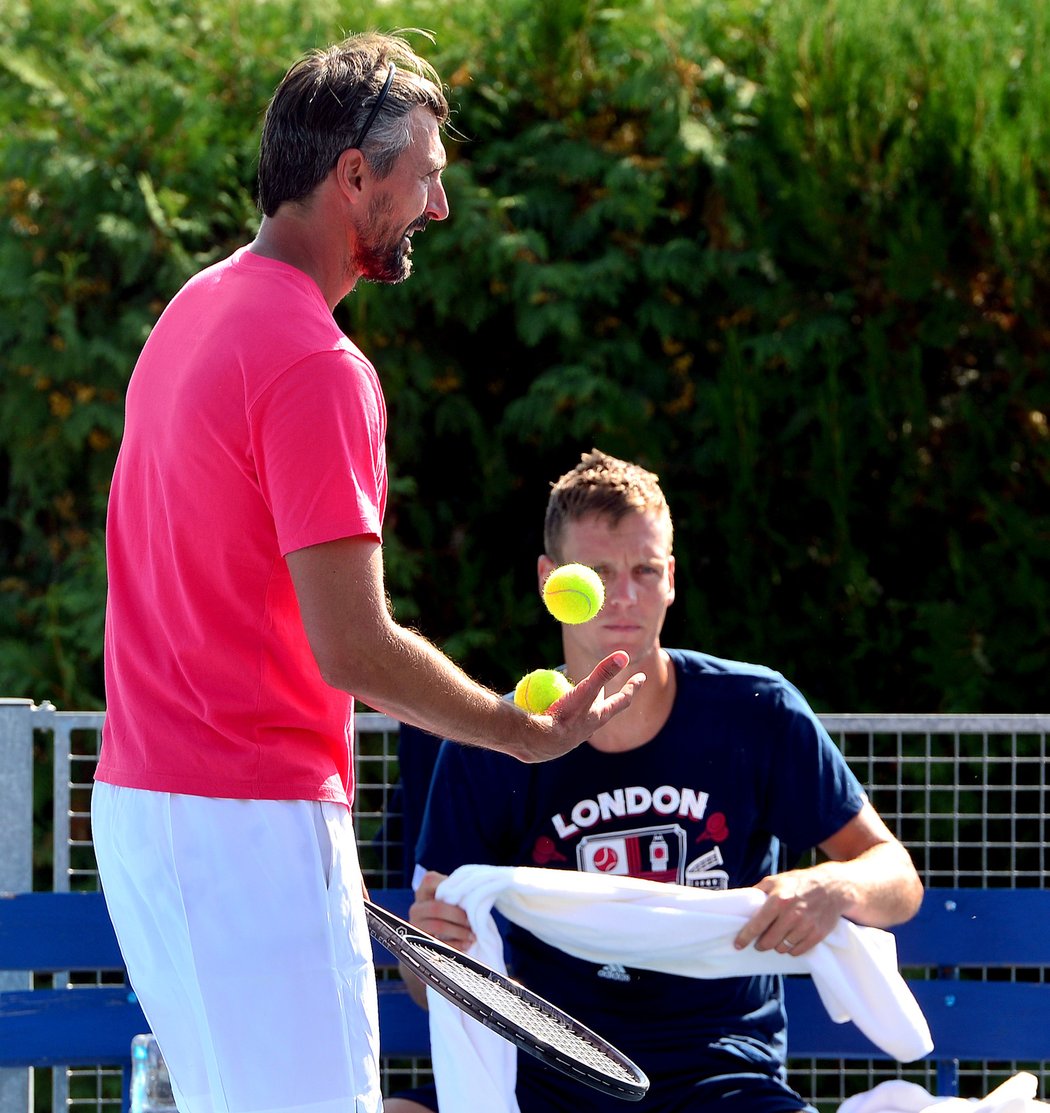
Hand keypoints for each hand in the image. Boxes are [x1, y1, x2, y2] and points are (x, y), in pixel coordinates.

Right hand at [409, 870, 475, 952]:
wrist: (436, 933)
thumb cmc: (448, 911)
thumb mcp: (448, 898)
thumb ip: (455, 891)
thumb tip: (473, 889)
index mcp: (423, 892)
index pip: (429, 880)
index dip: (447, 884)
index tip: (465, 893)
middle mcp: (416, 908)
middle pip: (436, 908)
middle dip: (458, 916)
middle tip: (472, 922)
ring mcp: (416, 925)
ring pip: (438, 926)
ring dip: (459, 932)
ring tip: (472, 935)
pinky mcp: (419, 942)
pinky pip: (438, 944)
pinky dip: (455, 945)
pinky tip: (466, 944)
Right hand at [514, 651, 645, 762]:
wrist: (541, 743)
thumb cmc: (565, 716)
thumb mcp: (585, 691)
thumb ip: (603, 673)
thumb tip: (624, 655)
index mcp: (600, 715)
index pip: (623, 699)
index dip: (633, 687)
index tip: (642, 677)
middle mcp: (590, 727)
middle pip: (604, 709)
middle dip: (609, 699)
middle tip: (612, 689)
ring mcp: (575, 734)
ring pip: (585, 719)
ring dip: (587, 709)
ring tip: (583, 702)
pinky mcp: (559, 739)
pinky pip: (565, 723)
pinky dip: (564, 716)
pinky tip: (553, 713)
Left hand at [733, 866, 849, 955]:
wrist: (832, 886)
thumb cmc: (800, 882)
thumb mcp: (776, 880)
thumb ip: (758, 891)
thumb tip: (741, 902)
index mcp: (779, 899)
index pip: (757, 924)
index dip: (745, 937)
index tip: (737, 945)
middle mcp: (792, 914)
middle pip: (769, 941)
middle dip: (761, 944)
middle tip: (759, 943)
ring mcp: (806, 926)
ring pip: (783, 948)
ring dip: (777, 946)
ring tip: (777, 938)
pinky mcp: (818, 934)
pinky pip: (798, 951)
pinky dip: (791, 949)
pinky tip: (790, 941)